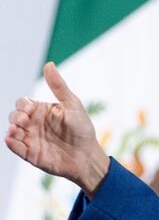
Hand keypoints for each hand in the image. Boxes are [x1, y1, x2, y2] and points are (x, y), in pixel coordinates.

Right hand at [5, 62, 108, 196]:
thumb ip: (58, 86)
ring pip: (12, 130)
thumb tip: (49, 64)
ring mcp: (31, 139)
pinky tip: (12, 138)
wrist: (87, 156)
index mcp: (42, 111)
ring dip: (12, 128)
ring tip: (18, 129)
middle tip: (26, 120)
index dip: (23, 105)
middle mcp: (34, 124)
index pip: (23, 103)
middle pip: (15, 115)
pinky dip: (10, 142)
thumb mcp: (72, 104)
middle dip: (16, 116)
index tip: (31, 108)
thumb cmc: (82, 129)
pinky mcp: (30, 153)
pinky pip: (14, 147)